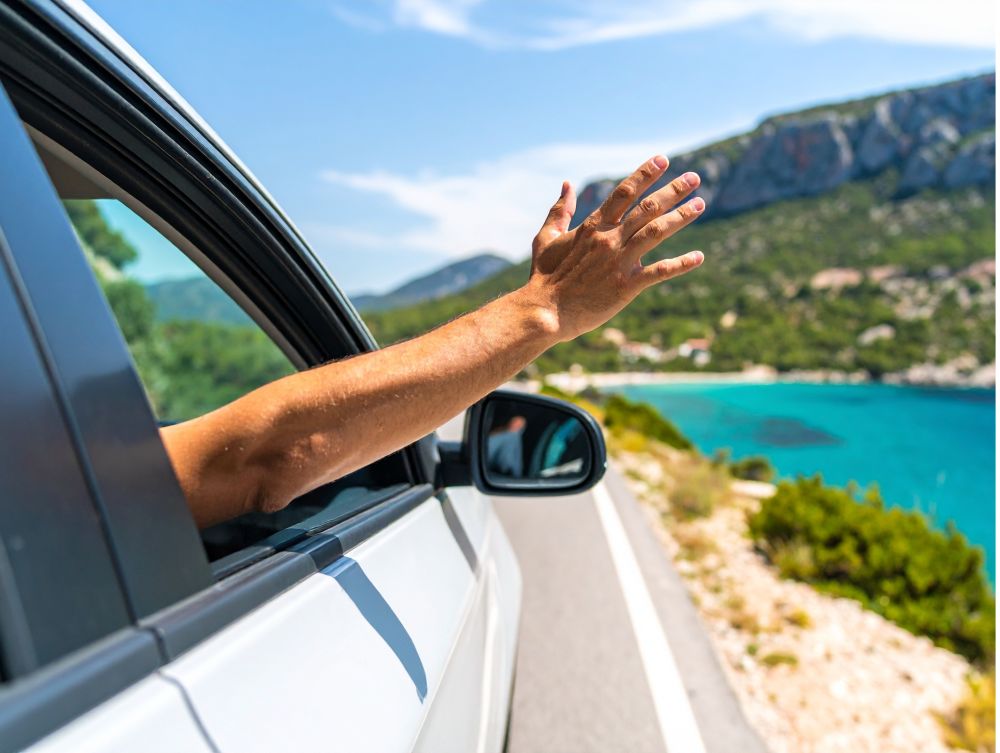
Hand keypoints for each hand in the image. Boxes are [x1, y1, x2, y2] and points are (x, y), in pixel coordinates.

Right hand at [521, 155, 704, 341]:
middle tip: (694, 178)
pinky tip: (698, 257)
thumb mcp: (546, 238)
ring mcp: (618, 262)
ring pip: (657, 232)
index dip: (645, 174)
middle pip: (647, 208)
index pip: (624, 193)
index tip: (663, 160)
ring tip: (700, 204)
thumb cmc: (543, 277)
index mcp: (592, 227)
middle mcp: (609, 239)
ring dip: (681, 217)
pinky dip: (681, 264)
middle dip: (673, 190)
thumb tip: (567, 184)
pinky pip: (659, 272)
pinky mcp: (625, 286)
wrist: (544, 311)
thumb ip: (559, 210)